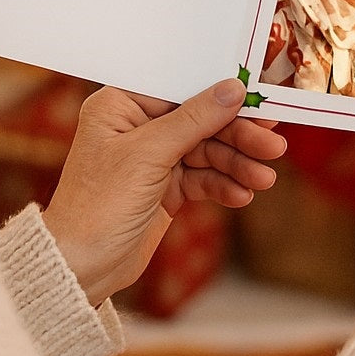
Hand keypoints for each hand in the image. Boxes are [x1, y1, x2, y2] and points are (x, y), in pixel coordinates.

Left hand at [42, 78, 286, 305]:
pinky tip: (242, 195)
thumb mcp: (149, 155)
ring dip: (237, 165)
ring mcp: (152, 159)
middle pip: (200, 121)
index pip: (180, 88)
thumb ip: (194, 119)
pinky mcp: (164, 188)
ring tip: (263, 179)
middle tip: (273, 146)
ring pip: (206, 151)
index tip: (259, 98)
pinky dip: (223, 185)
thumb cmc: (99, 204)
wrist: (81, 267)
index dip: (220, 93)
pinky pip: (202, 179)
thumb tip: (232, 88)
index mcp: (121, 105)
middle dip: (237, 136)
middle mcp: (137, 127)